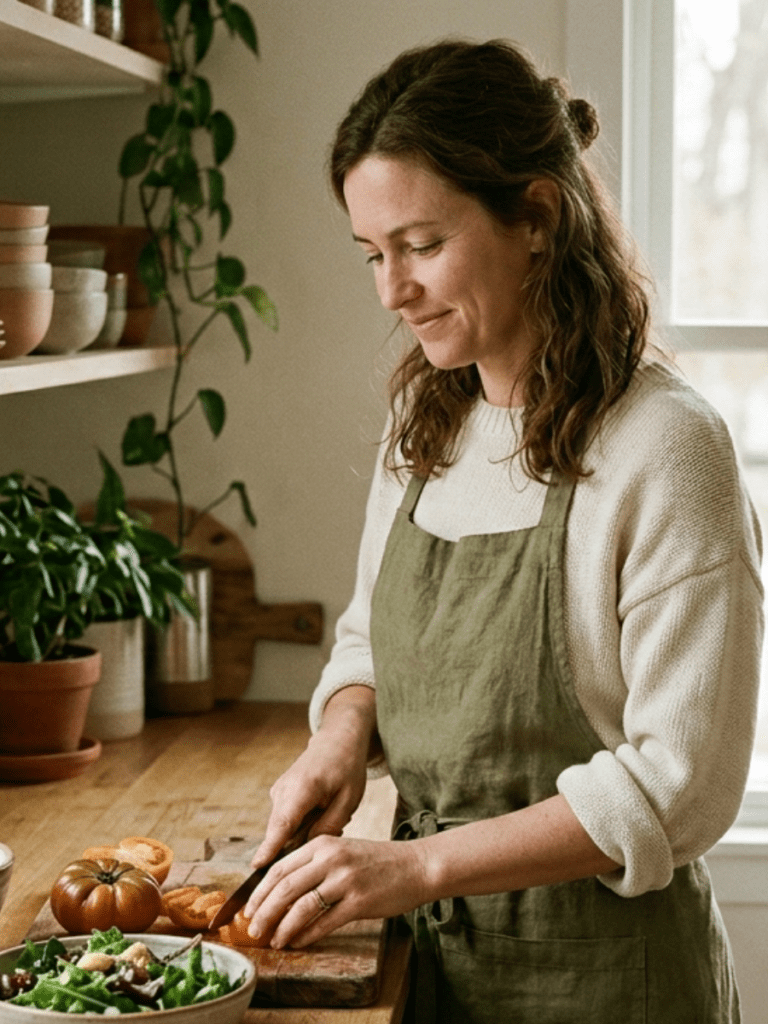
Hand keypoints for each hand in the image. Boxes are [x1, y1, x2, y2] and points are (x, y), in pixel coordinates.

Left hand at [242, 834, 428, 948]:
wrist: (415, 865)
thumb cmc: (376, 862)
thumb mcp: (342, 851)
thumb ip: (314, 864)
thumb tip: (279, 891)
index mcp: (323, 843)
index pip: (280, 868)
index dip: (259, 892)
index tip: (248, 910)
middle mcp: (331, 858)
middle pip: (285, 887)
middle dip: (264, 912)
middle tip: (253, 930)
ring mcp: (346, 880)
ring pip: (301, 906)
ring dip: (282, 927)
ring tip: (274, 940)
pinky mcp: (360, 902)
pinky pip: (324, 922)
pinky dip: (307, 935)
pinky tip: (298, 942)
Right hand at [250, 686, 377, 869]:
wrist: (336, 741)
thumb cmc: (346, 768)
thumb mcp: (349, 800)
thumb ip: (329, 826)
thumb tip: (307, 849)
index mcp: (303, 788)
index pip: (284, 824)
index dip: (270, 847)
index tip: (256, 866)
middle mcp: (284, 789)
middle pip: (281, 830)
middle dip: (300, 841)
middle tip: (332, 821)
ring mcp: (278, 791)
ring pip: (284, 826)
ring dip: (304, 830)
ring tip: (329, 809)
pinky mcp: (279, 794)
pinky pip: (286, 819)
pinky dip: (301, 822)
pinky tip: (320, 807)